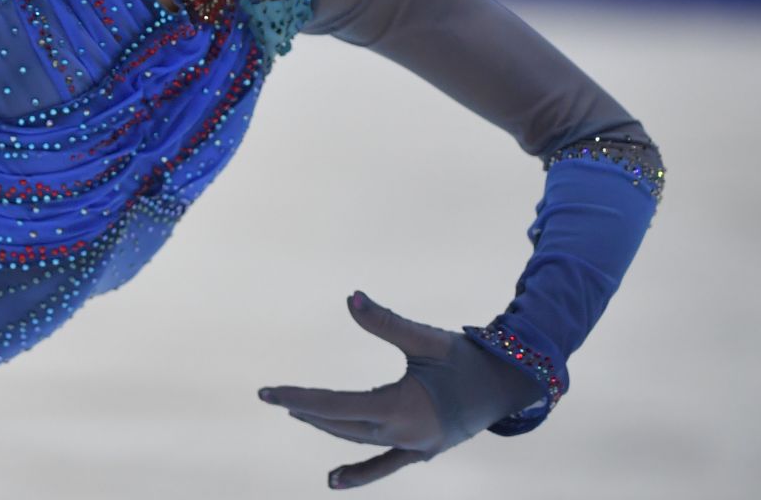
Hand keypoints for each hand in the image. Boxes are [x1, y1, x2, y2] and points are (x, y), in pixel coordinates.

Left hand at [259, 291, 544, 489]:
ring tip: (298, 412)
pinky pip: (384, 465)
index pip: (336, 405)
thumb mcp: (427, 338)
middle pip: (342, 424)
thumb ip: (386, 321)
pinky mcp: (423, 451)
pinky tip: (333, 482)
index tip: (266, 393)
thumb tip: (350, 296)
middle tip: (273, 396)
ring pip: (358, 441)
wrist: (512, 385)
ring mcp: (415, 448)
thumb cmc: (470, 358)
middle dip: (306, 409)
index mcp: (402, 409)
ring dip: (327, 427)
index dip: (298, 398)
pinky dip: (358, 473)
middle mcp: (405, 435)